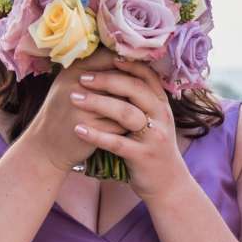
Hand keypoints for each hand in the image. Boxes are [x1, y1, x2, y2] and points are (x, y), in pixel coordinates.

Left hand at [68, 59, 187, 198]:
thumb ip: (141, 100)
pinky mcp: (143, 156)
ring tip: (74, 98)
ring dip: (97, 103)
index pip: (147, 76)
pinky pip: (116, 142)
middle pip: (135, 89)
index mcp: (161, 105)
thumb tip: (116, 73)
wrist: (167, 183)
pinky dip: (96, 135)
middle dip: (106, 80)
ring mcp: (153, 136)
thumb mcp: (154, 120)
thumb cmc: (153, 147)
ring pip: (125, 113)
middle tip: (82, 77)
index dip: (127, 64)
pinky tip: (78, 129)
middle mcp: (161, 117)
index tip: (105, 57)